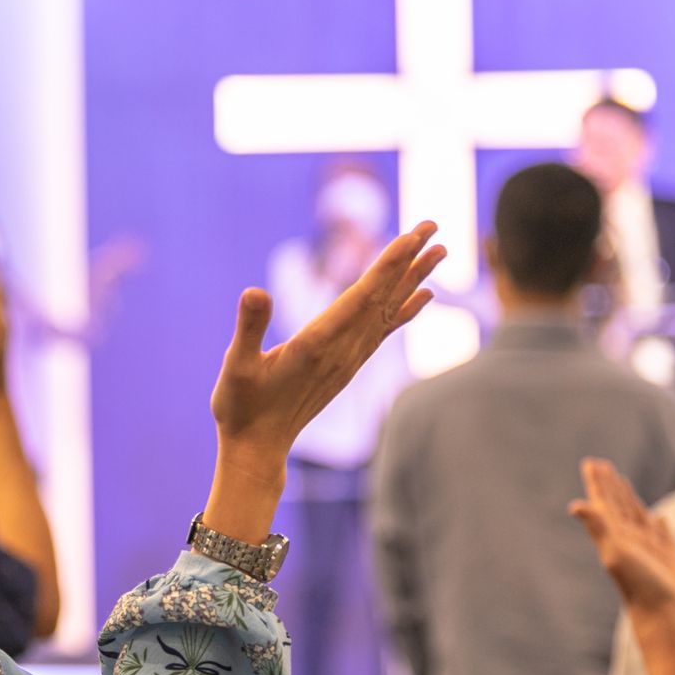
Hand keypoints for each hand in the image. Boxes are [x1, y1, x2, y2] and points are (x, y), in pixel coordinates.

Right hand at [212, 220, 444, 465]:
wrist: (259, 448)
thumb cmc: (241, 407)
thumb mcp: (236, 366)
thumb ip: (247, 329)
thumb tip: (254, 292)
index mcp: (318, 344)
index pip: (362, 297)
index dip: (387, 265)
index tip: (412, 237)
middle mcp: (343, 351)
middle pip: (384, 297)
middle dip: (409, 259)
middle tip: (433, 225)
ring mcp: (349, 360)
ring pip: (389, 311)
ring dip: (413, 278)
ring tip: (438, 251)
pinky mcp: (347, 366)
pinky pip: (384, 331)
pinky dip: (406, 309)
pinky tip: (424, 295)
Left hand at [570, 458, 674, 614]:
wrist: (665, 616)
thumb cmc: (640, 585)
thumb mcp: (616, 552)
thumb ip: (598, 527)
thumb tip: (575, 506)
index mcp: (614, 536)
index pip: (603, 503)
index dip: (598, 483)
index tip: (591, 463)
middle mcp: (628, 540)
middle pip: (617, 506)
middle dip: (609, 486)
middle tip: (602, 465)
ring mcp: (648, 549)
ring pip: (637, 516)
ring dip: (629, 499)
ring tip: (624, 483)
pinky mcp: (667, 559)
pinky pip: (662, 535)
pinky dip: (658, 524)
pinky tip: (657, 518)